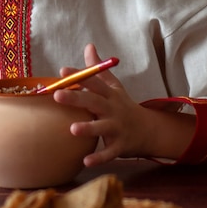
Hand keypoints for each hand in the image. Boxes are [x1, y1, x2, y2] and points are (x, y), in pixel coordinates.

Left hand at [53, 44, 194, 165]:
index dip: (79, 75)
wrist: (149, 130)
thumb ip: (98, 69)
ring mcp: (118, 128)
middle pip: (94, 101)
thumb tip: (88, 46)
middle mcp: (113, 109)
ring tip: (72, 129)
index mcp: (110, 94)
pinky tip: (85, 161)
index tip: (63, 71)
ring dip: (88, 128)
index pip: (93, 81)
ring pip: (102, 128)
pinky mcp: (120, 146)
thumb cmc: (124, 105)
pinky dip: (99, 158)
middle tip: (57, 95)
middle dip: (76, 98)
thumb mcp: (114, 86)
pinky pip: (109, 153)